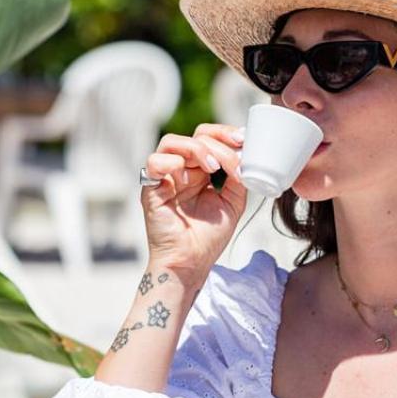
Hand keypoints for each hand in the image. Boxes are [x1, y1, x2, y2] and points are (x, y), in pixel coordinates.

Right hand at [140, 123, 247, 281]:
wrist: (191, 263)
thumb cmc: (208, 238)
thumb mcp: (232, 202)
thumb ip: (238, 178)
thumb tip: (245, 154)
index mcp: (199, 171)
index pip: (209, 139)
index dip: (225, 133)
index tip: (243, 139)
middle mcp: (181, 170)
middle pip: (194, 135)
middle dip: (218, 138)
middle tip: (234, 149)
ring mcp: (165, 178)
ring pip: (171, 142)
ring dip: (196, 149)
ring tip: (213, 167)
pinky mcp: (151, 190)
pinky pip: (154, 162)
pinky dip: (172, 163)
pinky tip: (188, 178)